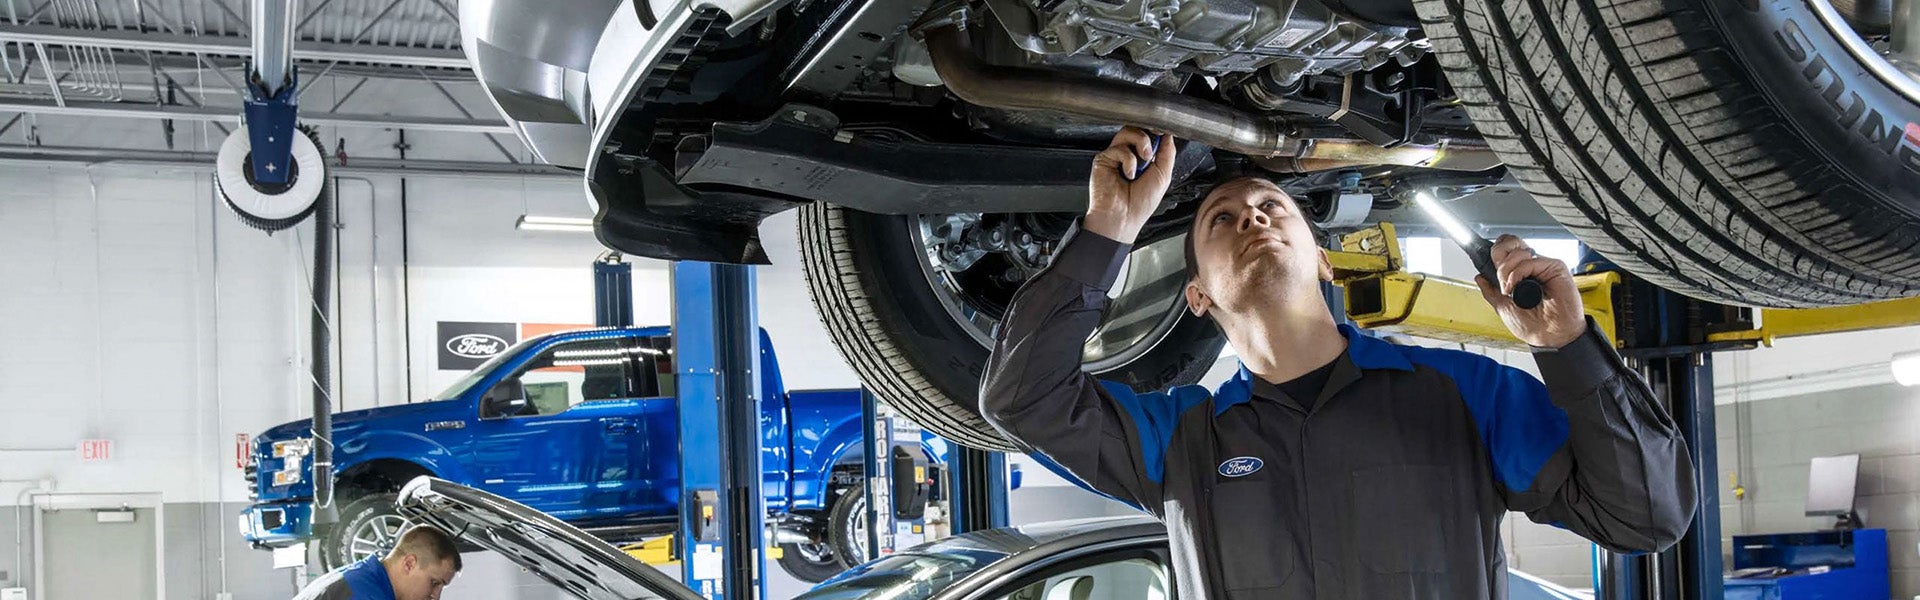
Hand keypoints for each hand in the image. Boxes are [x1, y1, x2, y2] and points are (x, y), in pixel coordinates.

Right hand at [1083, 127, 1176, 243]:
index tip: (1163, 133)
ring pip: (1127, 132)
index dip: (1156, 131)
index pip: (1149, 135)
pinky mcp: (1103, 160)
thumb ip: (1167, 153)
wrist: (1124, 218)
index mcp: (1143, 159)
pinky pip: (1118, 148)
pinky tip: (1128, 175)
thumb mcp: (1163, 176)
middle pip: (1137, 128)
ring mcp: (1115, 156)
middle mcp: (1129, 155)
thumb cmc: (1140, 204)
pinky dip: (1128, 160)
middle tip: (1152, 151)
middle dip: (1149, 136)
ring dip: (1140, 143)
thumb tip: (1169, 134)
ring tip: (1143, 160)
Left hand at [1474, 235, 1585, 348]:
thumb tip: (1480, 278)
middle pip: (1511, 243)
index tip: (1489, 266)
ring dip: (1506, 271)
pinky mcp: (1555, 268)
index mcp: (1519, 274)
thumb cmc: (1532, 326)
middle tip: (1500, 278)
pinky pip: (1530, 261)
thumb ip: (1490, 291)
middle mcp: (1531, 268)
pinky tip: (1516, 287)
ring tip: (1509, 289)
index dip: (1496, 254)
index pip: (1506, 251)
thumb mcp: (1502, 307)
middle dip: (1499, 258)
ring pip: (1518, 252)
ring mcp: (1542, 266)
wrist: (1549, 336)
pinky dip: (1517, 273)